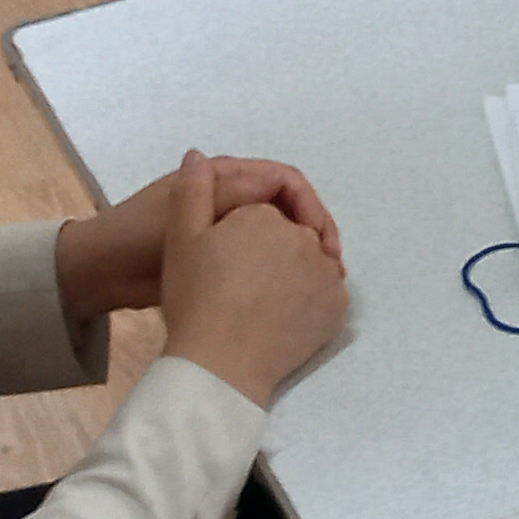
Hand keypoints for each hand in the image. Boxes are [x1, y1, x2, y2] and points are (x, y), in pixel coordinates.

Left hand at [56, 149, 339, 322]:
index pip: (286, 182)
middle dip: (313, 232)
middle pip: (289, 206)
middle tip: (330, 266)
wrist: (100, 273)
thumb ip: (233, 195)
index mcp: (223, 176)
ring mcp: (225, 225)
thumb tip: (280, 182)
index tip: (321, 243)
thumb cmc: (141, 237)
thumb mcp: (190, 213)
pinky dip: (281, 268)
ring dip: (301, 252)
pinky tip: (291, 290)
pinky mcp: (221, 255)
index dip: (310, 208)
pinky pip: (262, 255)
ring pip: (279, 232)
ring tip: (317, 280)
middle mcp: (229, 195)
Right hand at [148, 152, 350, 407]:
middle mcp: (304, 238)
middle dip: (268, 251)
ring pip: (309, 262)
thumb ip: (191, 191)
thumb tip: (197, 155)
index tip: (221, 261)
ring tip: (257, 300)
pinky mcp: (337, 306)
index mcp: (268, 217)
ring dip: (291, 272)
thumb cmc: (196, 299)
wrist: (220, 362)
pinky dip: (308, 299)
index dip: (237, 235)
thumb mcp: (181, 240)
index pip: (259, 214)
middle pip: (287, 235)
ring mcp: (326, 273)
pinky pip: (324, 293)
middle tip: (237, 284)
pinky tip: (280, 315)